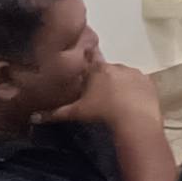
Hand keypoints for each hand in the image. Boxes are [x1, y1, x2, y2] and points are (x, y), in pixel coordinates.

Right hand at [40, 62, 156, 131]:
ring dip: (120, 84)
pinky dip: (135, 90)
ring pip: (124, 76)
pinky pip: (139, 84)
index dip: (87, 66)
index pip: (89, 59)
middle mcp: (116, 65)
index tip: (86, 72)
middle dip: (103, 79)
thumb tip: (33, 117)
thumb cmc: (102, 113)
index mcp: (97, 69)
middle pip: (106, 69)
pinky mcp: (149, 82)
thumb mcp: (77, 113)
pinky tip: (132, 102)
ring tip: (117, 101)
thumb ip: (56, 113)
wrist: (135, 120)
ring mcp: (134, 73)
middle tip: (99, 95)